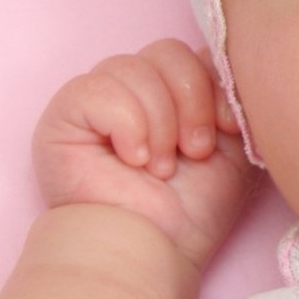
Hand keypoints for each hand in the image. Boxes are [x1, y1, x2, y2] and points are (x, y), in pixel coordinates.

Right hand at [33, 39, 261, 270]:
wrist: (156, 249)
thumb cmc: (191, 209)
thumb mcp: (233, 147)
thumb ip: (233, 99)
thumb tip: (233, 60)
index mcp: (170, 93)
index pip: (193, 51)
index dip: (215, 83)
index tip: (229, 128)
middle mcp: (132, 90)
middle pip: (167, 50)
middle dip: (192, 101)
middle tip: (195, 151)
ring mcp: (96, 100)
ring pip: (135, 66)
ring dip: (161, 122)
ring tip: (160, 167)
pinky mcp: (65, 115)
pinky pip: (98, 87)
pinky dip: (127, 125)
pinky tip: (132, 160)